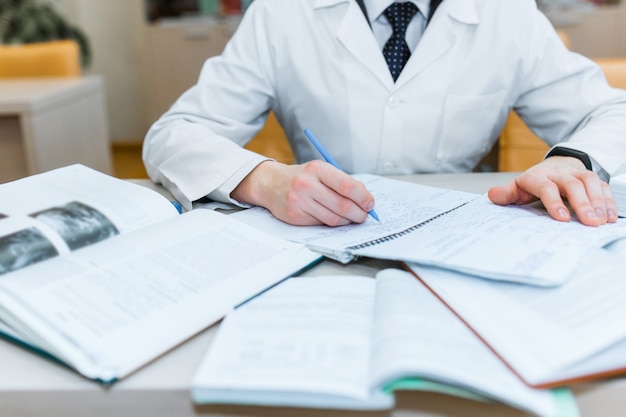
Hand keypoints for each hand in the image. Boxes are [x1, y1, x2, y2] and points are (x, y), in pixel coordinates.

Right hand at [231, 160, 375, 225]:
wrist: (272, 184)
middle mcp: (307, 184)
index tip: (370, 203)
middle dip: (359, 213)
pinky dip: (332, 223)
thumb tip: (366, 199)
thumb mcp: (321, 171)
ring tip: (350, 218)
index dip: (363, 197)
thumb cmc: (302, 177)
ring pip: (333, 218)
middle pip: (342, 205)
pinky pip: (321, 224)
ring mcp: (299, 201)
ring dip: (347, 221)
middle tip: (364, 215)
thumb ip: (342, 182)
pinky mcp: (295, 216)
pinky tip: (333, 217)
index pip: (347, 185)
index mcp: (317, 169)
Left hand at [488, 156, 616, 225]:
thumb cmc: (535, 182)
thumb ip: (506, 193)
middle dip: (582, 203)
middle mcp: (559, 173)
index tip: (562, 218)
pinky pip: (602, 186)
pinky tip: (610, 217)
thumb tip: (492, 195)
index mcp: (538, 177)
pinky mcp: (591, 178)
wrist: (555, 165)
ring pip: (590, 182)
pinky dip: (609, 201)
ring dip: (598, 202)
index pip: (546, 187)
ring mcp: (577, 174)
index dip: (554, 201)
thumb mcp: (518, 187)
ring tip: (601, 221)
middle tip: (590, 222)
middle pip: (572, 185)